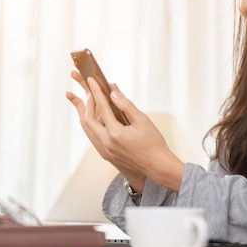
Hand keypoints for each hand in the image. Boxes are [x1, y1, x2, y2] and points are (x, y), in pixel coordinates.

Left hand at [66, 71, 184, 191]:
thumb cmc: (153, 143)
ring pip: (91, 129)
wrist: (158, 166)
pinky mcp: (109, 154)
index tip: (91, 79)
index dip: (96, 91)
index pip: (102, 107)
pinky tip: (102, 117)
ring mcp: (107, 150)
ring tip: (94, 101)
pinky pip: (96, 136)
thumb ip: (126, 105)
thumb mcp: (142, 120)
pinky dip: (96, 124)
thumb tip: (113, 93)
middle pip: (89, 120)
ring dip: (90, 114)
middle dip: (89, 103)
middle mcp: (107, 142)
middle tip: (91, 90)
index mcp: (115, 133)